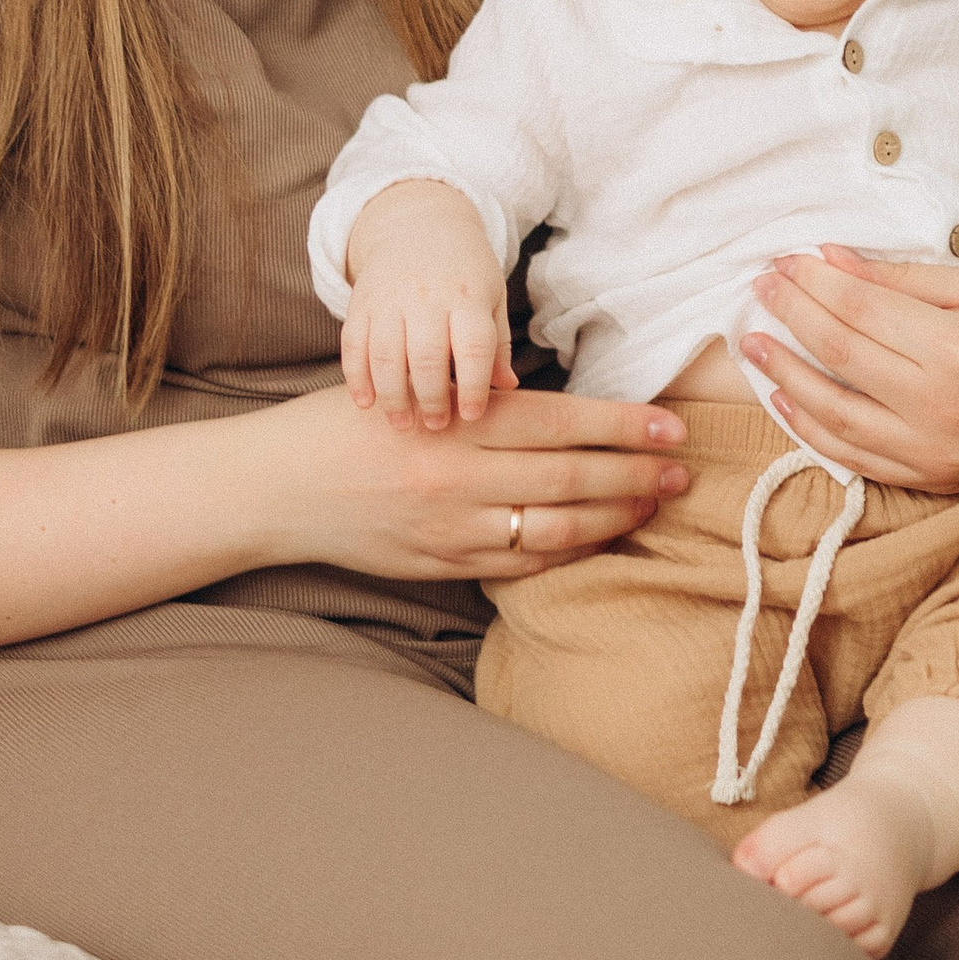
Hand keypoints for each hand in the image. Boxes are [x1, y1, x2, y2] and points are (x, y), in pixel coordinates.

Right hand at [248, 385, 689, 584]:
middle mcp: (460, 477)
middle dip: (636, 474)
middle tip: (681, 472)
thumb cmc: (348, 426)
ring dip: (613, 517)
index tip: (671, 427)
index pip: (562, 422)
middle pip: (571, 477)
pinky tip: (596, 540)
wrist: (277, 486)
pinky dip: (567, 554)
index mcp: (457, 424)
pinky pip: (520, 566)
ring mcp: (452, 528)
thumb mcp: (417, 393)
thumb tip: (565, 412)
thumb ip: (484, 407)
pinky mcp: (442, 564)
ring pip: (556, 528)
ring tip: (650, 505)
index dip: (624, 426)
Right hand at [341, 180, 513, 426]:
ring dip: (393, 396)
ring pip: (386, 355)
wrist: (417, 223)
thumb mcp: (491, 297)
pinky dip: (356, 377)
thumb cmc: (463, 270)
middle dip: (431, 398)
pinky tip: (364, 403)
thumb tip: (508, 388)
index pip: (472, 347)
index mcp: (467, 296)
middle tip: (436, 426)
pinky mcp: (361, 304)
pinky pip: (353, 344)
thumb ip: (496, 345)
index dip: (473, 386)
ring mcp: (389, 299)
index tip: (472, 416)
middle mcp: (426, 297)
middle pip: (426, 356)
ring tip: (402, 424)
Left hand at [739, 252, 958, 493]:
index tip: (782, 261)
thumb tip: (831, 258)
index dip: (812, 282)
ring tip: (753, 343)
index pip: (859, 309)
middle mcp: (941, 405)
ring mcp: (935, 452)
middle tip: (759, 287)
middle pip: (839, 354)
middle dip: (791, 315)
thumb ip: (904, 280)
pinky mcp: (935, 480)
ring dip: (784, 376)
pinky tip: (787, 401)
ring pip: (833, 414)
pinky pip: (856, 458)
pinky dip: (813, 429)